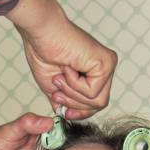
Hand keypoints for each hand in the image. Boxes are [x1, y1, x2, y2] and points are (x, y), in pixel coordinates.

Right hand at [6, 0, 117, 119]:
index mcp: (94, 72)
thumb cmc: (44, 53)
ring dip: (73, 94)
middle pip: (98, 105)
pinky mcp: (106, 63)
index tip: (64, 111)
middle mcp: (104, 68)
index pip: (95, 103)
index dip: (79, 112)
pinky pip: (92, 92)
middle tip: (57, 90)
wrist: (41, 33)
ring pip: (97, 102)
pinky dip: (75, 84)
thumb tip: (68, 116)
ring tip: (61, 76)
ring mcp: (108, 64)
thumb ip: (65, 103)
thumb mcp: (55, 88)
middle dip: (74, 103)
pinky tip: (68, 67)